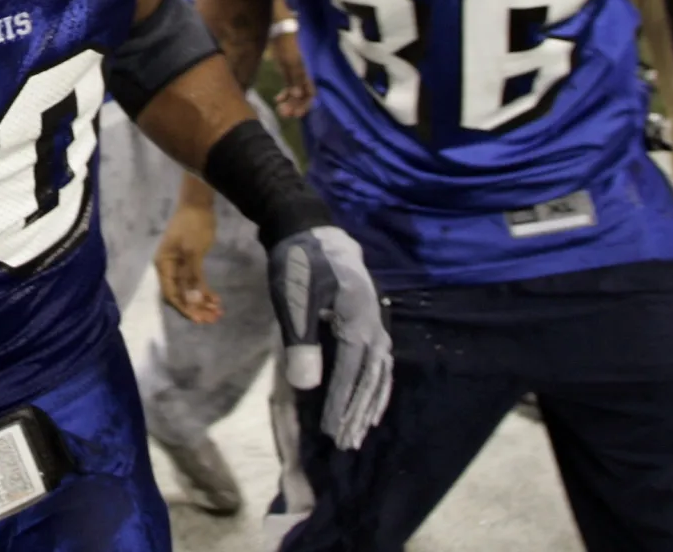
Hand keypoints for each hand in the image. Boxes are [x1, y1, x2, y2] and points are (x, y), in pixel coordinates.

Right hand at [155, 183, 221, 323]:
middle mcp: (168, 268)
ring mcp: (179, 266)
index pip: (172, 294)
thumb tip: (193, 301)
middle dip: (195, 308)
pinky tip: (216, 300)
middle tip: (212, 318)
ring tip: (218, 312)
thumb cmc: (193, 226)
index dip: (185, 308)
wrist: (198, 204)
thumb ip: (192, 277)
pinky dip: (205, 291)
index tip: (199, 319)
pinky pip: (196, 282)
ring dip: (202, 302)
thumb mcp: (193, 252)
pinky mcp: (190, 263)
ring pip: (189, 291)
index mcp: (164, 265)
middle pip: (180, 295)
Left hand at [268, 225, 392, 450]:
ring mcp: (374, 320)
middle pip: (370, 378)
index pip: (351, 374)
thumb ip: (301, 342)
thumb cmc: (298, 265)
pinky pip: (378, 359)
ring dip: (370, 402)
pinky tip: (368, 396)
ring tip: (361, 430)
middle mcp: (374, 325)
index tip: (330, 432)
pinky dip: (375, 383)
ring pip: (378, 371)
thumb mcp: (294, 302)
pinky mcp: (367, 318)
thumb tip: (307, 386)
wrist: (309, 230)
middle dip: (358, 412)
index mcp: (358, 322)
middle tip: (346, 442)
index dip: (341, 405)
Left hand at [269, 30, 312, 117]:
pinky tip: (277, 100)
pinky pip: (289, 87)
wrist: (281, 30)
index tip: (298, 114)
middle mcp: (305, 76)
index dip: (306, 105)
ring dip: (289, 102)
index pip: (312, 94)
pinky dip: (284, 94)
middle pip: (304, 96)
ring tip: (281, 110)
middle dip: (296, 106)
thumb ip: (296, 78)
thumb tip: (299, 95)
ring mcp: (297, 74)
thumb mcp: (292, 61)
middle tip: (286, 114)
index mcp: (309, 74)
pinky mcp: (289, 72)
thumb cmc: (288, 44)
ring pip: (296, 93)